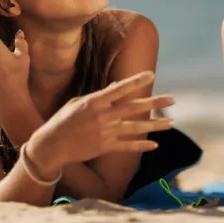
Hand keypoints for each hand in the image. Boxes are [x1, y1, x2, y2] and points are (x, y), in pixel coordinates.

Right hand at [27, 71, 174, 177]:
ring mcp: (105, 133)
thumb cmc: (61, 121)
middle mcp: (102, 116)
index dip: (136, 81)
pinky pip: (128, 146)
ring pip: (135, 128)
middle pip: (134, 108)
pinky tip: (155, 144)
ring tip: (171, 122)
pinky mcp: (105, 147)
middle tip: (172, 99)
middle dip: (155, 103)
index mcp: (94, 102)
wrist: (51, 146)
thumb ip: (98, 96)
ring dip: (155, 125)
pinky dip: (141, 145)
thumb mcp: (76, 103)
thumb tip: (116, 86)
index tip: (152, 75)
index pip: (120, 88)